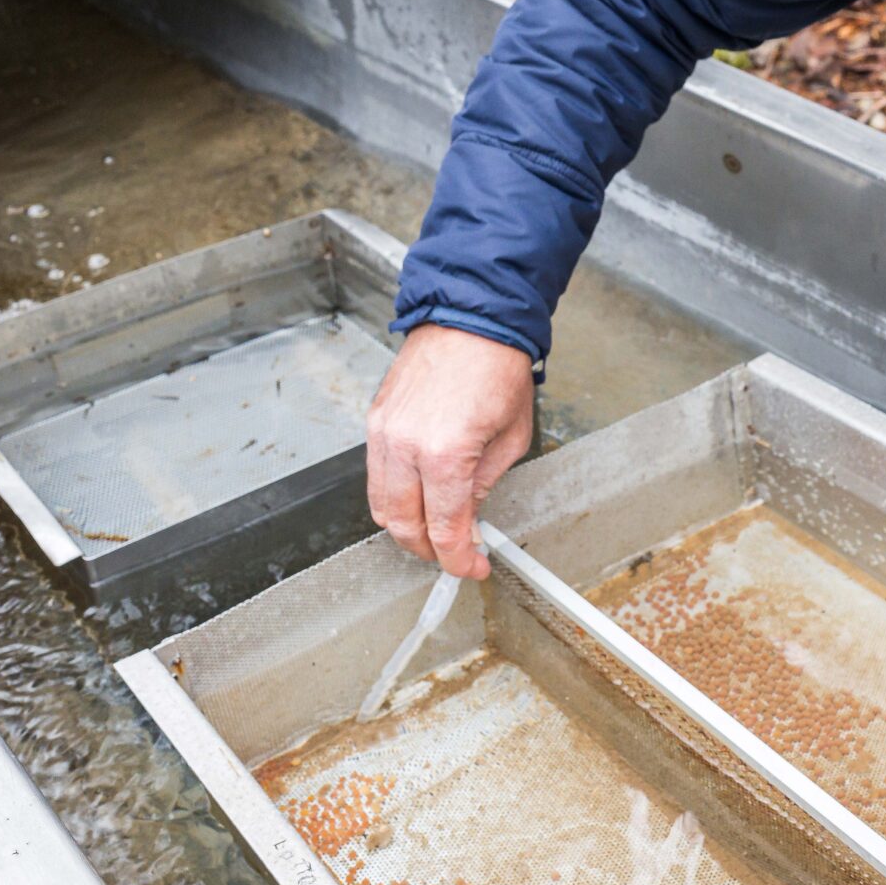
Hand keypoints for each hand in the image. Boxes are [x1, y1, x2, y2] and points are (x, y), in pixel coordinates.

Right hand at [365, 324, 535, 577]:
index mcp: (446, 454)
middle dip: (429, 550)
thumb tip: (468, 518)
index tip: (471, 567)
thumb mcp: (510, 438)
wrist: (472, 318)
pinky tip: (417, 498)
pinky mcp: (375, 421)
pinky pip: (376, 475)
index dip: (458, 559)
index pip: (444, 529)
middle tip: (453, 554)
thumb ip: (484, 485)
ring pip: (381, 505)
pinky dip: (393, 496)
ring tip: (434, 530)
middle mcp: (406, 447)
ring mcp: (384, 433)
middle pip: (403, 525)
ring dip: (406, 527)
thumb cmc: (497, 366)